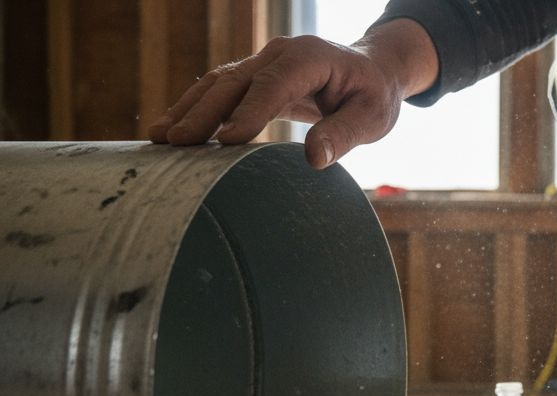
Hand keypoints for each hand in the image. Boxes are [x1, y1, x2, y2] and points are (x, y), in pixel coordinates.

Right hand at [147, 19, 436, 169]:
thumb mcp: (372, 117)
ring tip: (161, 139)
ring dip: (189, 109)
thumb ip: (345, 134)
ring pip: (218, 83)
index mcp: (309, 58)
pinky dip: (196, 109)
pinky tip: (175, 130)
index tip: (227, 141)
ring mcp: (263, 62)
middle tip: (175, 142)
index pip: (273, 85)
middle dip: (203, 111)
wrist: (372, 72)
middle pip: (234, 81)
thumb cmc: (373, 96)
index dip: (249, 112)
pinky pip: (220, 91)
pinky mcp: (254, 77)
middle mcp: (280, 54)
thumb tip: (315, 158)